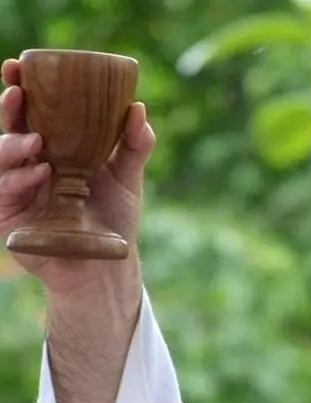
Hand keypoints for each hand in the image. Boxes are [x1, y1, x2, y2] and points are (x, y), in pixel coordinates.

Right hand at [0, 57, 154, 297]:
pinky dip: (20, 181)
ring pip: (0, 156)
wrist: (109, 267)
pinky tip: (39, 176)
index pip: (30, 111)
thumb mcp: (128, 179)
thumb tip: (138, 110)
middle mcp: (30, 164)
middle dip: (9, 107)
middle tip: (18, 93)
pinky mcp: (11, 218)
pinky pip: (4, 192)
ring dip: (12, 143)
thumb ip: (134, 145)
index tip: (17, 67)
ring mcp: (18, 189)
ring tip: (36, 143)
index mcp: (53, 147)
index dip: (19, 86)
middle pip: (9, 127)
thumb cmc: (115, 221)